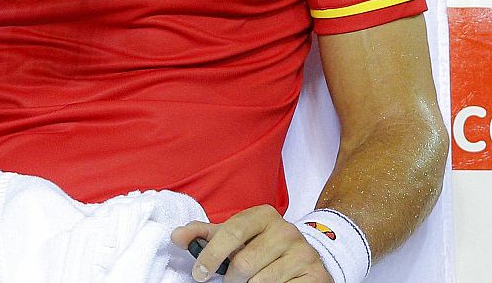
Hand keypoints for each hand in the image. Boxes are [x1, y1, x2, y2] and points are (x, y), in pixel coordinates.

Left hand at [172, 206, 331, 281]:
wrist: (303, 259)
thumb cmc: (261, 248)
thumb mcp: (235, 237)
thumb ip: (205, 236)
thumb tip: (176, 236)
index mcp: (264, 216)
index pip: (232, 233)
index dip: (211, 256)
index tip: (199, 273)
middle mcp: (287, 230)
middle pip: (244, 264)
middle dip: (232, 280)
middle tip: (233, 282)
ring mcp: (303, 252)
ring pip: (261, 282)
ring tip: (253, 282)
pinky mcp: (314, 274)